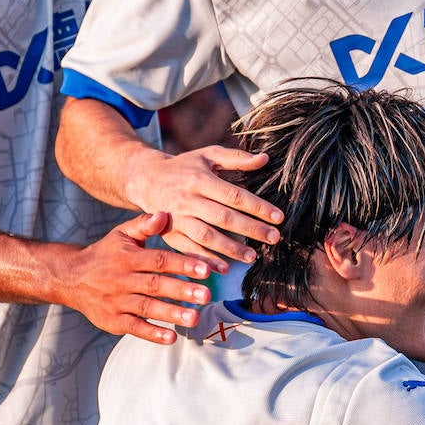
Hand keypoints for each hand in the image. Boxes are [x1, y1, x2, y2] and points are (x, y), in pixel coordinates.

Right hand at [59, 212, 214, 344]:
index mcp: (128, 257)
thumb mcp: (122, 234)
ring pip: (147, 308)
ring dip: (171, 313)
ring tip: (194, 317)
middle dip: (182, 290)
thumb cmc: (105, 253)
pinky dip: (152, 333)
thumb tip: (164, 213)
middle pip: (156, 285)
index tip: (205, 269)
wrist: (70, 277)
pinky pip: (134, 327)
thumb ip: (144, 225)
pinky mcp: (112, 320)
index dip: (183, 265)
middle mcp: (122, 280)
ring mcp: (117, 301)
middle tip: (206, 295)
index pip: (159, 260)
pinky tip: (170, 337)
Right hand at [123, 146, 282, 272]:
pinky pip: (189, 250)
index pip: (234, 195)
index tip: (278, 217)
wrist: (146, 179)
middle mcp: (188, 200)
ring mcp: (178, 219)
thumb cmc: (185, 167)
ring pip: (207, 237)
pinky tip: (225, 269)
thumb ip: (236, 158)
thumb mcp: (208, 155)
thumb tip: (265, 159)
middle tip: (274, 238)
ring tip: (253, 257)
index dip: (257, 207)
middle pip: (224, 218)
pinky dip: (206, 260)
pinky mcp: (169, 234)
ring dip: (231, 249)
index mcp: (200, 179)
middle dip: (251, 229)